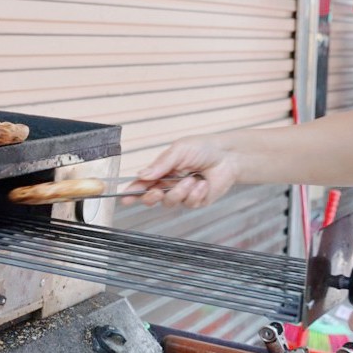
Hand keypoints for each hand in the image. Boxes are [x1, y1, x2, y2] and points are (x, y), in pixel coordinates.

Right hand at [122, 136, 238, 207]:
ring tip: (192, 179)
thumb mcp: (179, 150)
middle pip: (151, 198)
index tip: (125, 198)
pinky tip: (202, 184)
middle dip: (151, 197)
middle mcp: (169, 184)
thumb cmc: (203, 148)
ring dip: (179, 191)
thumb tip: (142, 174)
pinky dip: (195, 194)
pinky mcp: (196, 201)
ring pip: (170, 202)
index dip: (132, 192)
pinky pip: (189, 204)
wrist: (228, 156)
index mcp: (161, 170)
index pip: (142, 183)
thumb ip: (160, 164)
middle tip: (156, 191)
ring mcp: (182, 194)